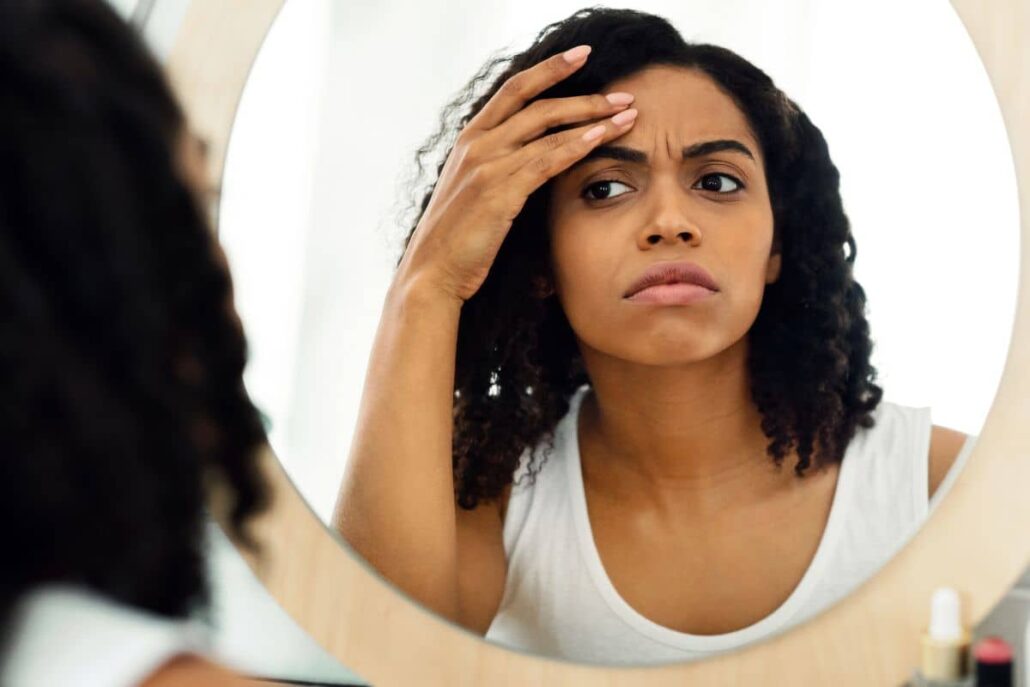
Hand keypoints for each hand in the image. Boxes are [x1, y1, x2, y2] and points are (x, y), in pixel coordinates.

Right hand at [395, 45, 637, 303]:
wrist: (432, 273)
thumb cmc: (457, 240)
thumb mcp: (473, 192)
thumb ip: (497, 168)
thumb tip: (532, 159)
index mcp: (469, 139)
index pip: (513, 90)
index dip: (549, 69)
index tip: (582, 56)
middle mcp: (476, 144)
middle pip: (537, 103)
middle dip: (584, 94)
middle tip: (623, 93)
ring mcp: (485, 165)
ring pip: (547, 128)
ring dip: (592, 119)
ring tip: (627, 115)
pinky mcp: (498, 191)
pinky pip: (545, 160)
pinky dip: (577, 146)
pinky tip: (602, 138)